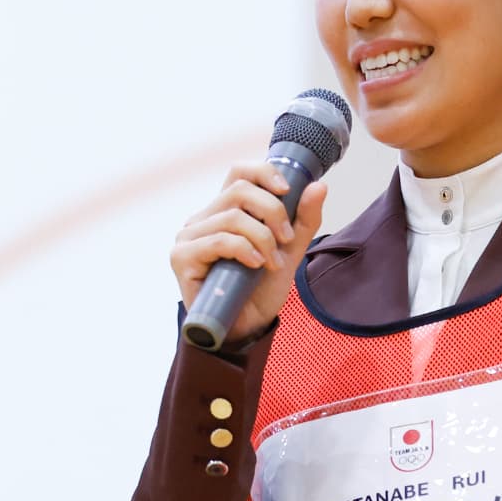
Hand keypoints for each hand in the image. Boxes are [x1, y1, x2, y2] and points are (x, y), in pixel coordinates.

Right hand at [170, 162, 330, 347]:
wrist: (245, 329)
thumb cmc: (260, 289)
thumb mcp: (290, 251)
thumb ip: (304, 220)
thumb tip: (319, 186)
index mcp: (225, 210)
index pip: (239, 172)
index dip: (264, 172)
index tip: (288, 191)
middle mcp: (203, 218)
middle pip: (239, 190)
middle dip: (272, 212)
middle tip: (287, 239)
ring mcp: (189, 237)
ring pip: (232, 217)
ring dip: (262, 239)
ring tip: (272, 263)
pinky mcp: (182, 257)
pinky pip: (218, 241)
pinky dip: (244, 250)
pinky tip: (255, 265)